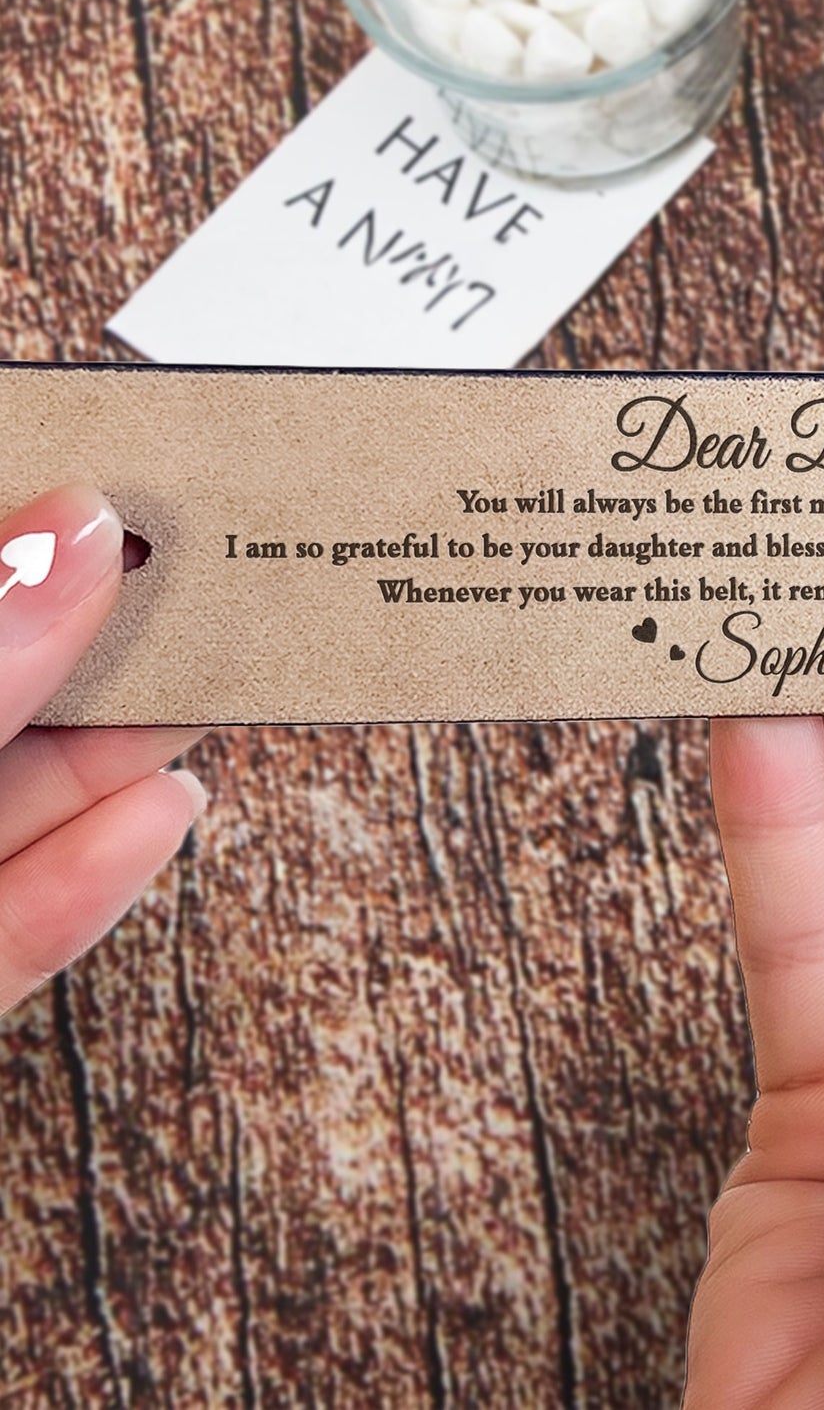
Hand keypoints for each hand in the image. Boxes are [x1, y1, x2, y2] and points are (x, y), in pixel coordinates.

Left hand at [0, 485, 206, 1016]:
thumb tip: (69, 540)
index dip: (22, 535)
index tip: (111, 481)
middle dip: (96, 641)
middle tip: (201, 580)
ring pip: (11, 805)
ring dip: (122, 752)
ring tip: (217, 685)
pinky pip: (10, 927)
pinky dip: (94, 874)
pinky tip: (165, 812)